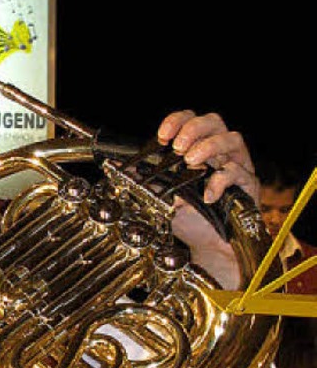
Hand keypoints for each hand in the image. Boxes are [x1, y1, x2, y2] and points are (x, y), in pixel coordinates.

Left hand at [157, 110, 258, 288]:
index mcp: (199, 149)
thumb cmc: (190, 220)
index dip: (178, 121)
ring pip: (232, 138)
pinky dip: (221, 180)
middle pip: (214, 121)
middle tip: (177, 148)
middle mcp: (219, 153)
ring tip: (191, 161)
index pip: (191, 120)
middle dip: (193, 128)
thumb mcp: (163, 199)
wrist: (209, 246)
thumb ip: (148, 182)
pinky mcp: (248, 184)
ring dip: (209, 146)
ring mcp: (236, 165)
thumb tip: (119, 169)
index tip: (162, 136)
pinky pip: (238, 172)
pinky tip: (207, 195)